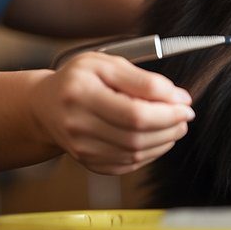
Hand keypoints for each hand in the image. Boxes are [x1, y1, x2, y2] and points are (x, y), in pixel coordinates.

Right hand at [29, 52, 193, 174]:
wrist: (45, 105)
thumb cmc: (79, 79)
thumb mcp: (106, 65)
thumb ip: (142, 79)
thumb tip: (178, 98)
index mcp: (81, 93)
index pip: (134, 113)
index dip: (167, 112)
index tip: (185, 104)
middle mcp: (78, 125)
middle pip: (136, 136)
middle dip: (170, 127)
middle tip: (185, 116)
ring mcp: (82, 149)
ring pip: (135, 154)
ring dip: (164, 141)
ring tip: (176, 126)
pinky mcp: (88, 163)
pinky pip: (128, 165)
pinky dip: (150, 153)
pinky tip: (158, 139)